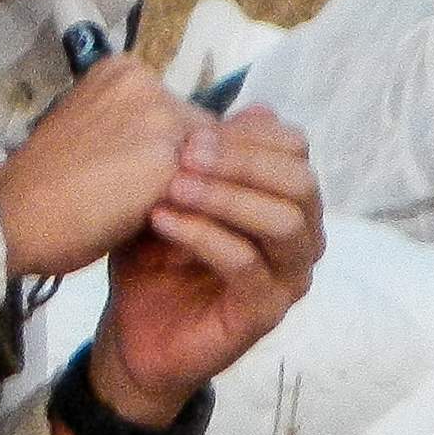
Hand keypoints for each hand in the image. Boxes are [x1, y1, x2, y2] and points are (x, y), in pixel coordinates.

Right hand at [0, 55, 201, 280]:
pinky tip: (168, 238)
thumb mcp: (93, 136)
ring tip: (164, 228)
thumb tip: (183, 159)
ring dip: (195, 197)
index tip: (151, 188)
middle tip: (158, 210)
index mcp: (122, 71)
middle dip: (190, 174)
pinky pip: (206, 195)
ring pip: (210, 166)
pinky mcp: (171, 162)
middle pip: (202, 135)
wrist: (12, 216)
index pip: (180, 114)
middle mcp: (146, 82)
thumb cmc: (43, 187)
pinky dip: (194, 220)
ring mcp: (161, 118)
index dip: (174, 157)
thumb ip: (136, 136)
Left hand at [90, 108, 322, 410]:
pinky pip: (246, 264)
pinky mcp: (265, 312)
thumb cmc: (155, 256)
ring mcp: (288, 276)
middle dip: (241, 160)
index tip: (189, 128)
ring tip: (172, 186)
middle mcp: (301, 237)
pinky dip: (203, 236)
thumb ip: (206, 155)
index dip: (248, 134)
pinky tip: (162, 220)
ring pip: (283, 221)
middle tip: (184, 152)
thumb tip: (250, 104)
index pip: (294, 151)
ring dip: (226, 196)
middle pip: (299, 181)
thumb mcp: (172, 194)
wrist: (132, 331)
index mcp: (286, 201)